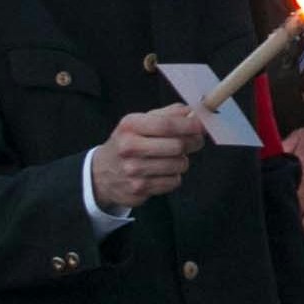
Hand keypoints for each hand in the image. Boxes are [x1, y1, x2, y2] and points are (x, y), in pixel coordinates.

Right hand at [91, 104, 207, 209]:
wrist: (101, 173)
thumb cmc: (129, 142)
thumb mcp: (141, 122)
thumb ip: (169, 114)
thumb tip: (195, 113)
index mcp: (130, 126)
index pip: (167, 125)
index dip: (190, 125)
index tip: (203, 126)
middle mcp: (129, 148)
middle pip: (177, 146)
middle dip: (193, 143)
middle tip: (194, 141)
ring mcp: (132, 171)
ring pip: (179, 165)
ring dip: (182, 161)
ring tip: (172, 157)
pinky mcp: (138, 190)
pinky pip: (173, 182)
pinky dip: (174, 177)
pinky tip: (162, 172)